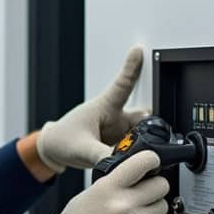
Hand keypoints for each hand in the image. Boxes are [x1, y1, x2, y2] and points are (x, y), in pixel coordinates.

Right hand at [27, 151, 168, 213]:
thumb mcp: (85, 198)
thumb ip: (109, 187)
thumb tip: (128, 181)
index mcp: (107, 188)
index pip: (142, 162)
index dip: (152, 160)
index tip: (153, 163)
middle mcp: (122, 204)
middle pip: (161, 185)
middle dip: (156, 188)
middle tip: (148, 193)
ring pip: (162, 208)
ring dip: (153, 210)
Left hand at [36, 46, 149, 172]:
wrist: (53, 151)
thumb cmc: (62, 139)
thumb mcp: (81, 148)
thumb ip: (101, 156)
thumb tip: (120, 163)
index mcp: (104, 106)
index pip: (123, 84)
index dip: (132, 67)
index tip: (139, 51)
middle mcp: (115, 116)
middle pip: (143, 116)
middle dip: (154, 124)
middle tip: (160, 134)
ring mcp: (118, 131)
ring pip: (142, 133)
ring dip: (145, 142)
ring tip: (142, 154)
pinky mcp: (119, 144)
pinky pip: (135, 147)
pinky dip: (138, 153)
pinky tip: (135, 161)